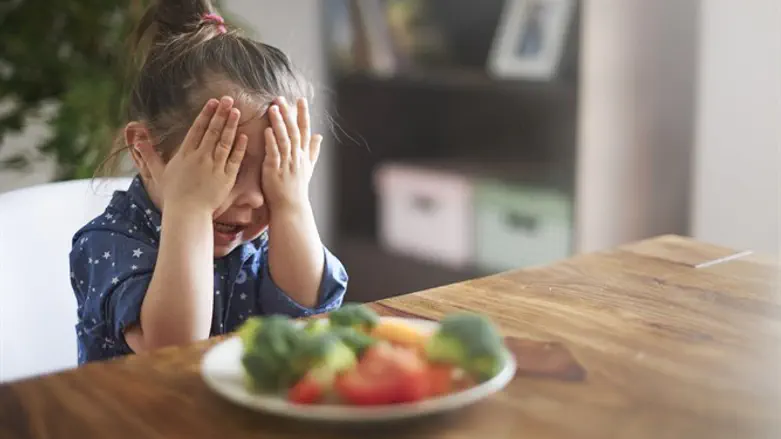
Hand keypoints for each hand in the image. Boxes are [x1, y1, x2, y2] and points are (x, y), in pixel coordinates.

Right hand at [135, 96, 247, 213]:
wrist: (187, 213)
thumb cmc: (173, 195)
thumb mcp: (159, 173)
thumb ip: (150, 156)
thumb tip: (136, 141)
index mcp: (185, 154)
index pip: (197, 129)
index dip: (206, 114)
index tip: (213, 102)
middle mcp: (200, 157)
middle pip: (212, 131)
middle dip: (221, 114)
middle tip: (229, 99)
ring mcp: (215, 167)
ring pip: (225, 142)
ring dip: (231, 126)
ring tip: (237, 112)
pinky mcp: (226, 177)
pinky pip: (234, 159)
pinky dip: (239, 147)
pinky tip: (244, 136)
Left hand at [262, 97, 321, 215]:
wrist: (291, 207)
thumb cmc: (297, 188)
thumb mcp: (308, 168)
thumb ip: (313, 150)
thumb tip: (320, 135)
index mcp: (303, 154)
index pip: (305, 130)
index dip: (303, 114)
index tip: (301, 99)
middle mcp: (297, 157)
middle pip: (294, 131)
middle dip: (288, 114)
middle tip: (281, 98)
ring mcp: (287, 163)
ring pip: (284, 139)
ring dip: (279, 123)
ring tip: (273, 108)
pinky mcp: (275, 171)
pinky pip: (274, 154)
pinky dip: (271, 142)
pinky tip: (267, 130)